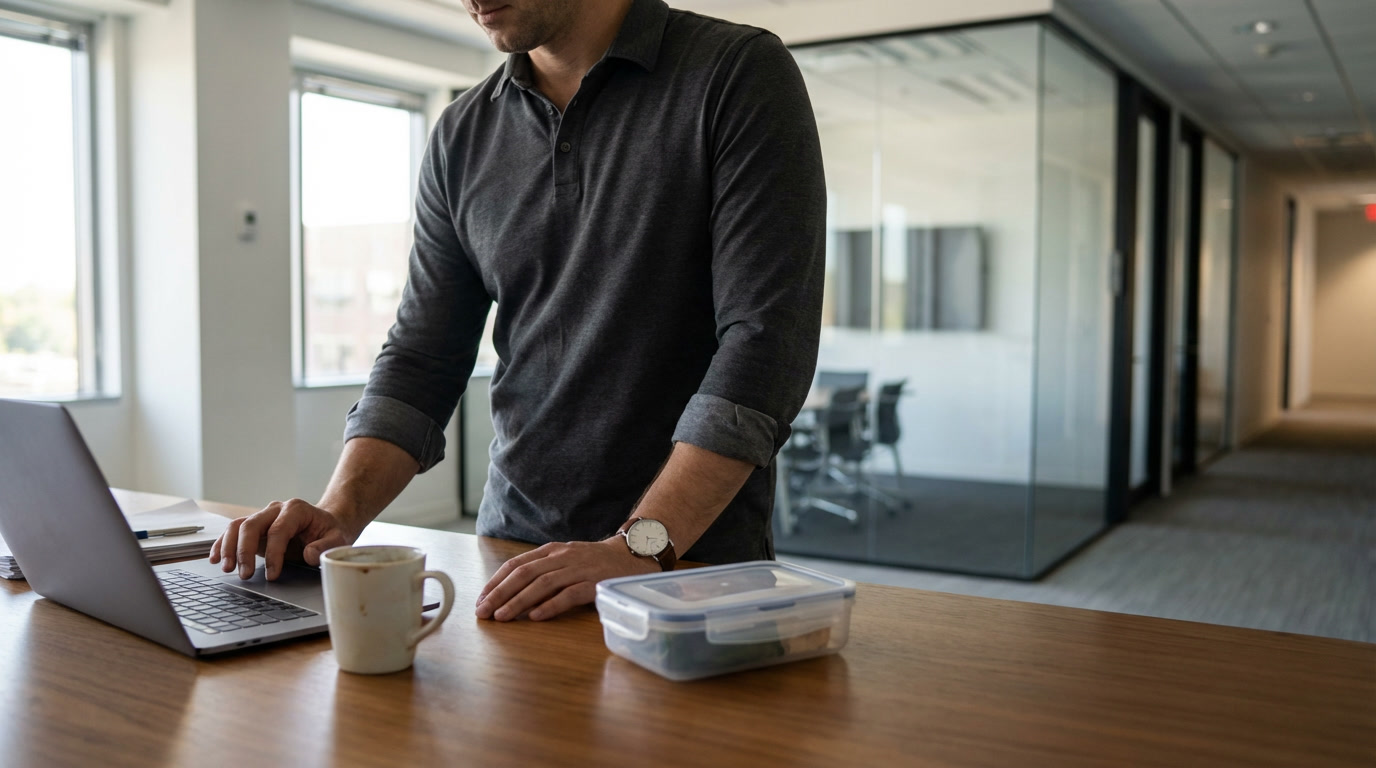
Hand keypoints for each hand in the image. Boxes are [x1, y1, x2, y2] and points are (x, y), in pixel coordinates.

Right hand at [208, 499, 356, 579]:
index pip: (278, 530)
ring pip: (237, 526)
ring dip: (228, 547)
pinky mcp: (254, 528)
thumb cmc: (330, 532)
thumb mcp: (338, 538)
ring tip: (226, 569)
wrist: (325, 524)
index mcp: (296, 509)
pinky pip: (233, 532)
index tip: (272, 575)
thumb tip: (309, 554)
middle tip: (244, 574)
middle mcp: (275, 510)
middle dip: (244, 551)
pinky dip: (221, 544)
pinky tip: (215, 559)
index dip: (273, 554)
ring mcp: (263, 517)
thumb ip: (326, 546)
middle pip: (251, 525)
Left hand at [475, 538, 658, 621]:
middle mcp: (563, 556)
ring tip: (503, 617)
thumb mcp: (566, 559)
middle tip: (483, 613)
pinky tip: (536, 617)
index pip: (517, 564)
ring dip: (519, 601)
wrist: (634, 554)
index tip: (481, 600)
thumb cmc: (596, 562)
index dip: (496, 582)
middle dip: (500, 594)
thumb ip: (544, 571)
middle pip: (525, 574)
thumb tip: (511, 594)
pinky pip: (570, 594)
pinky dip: (551, 605)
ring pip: (543, 583)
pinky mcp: (596, 583)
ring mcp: (580, 568)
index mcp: (552, 550)